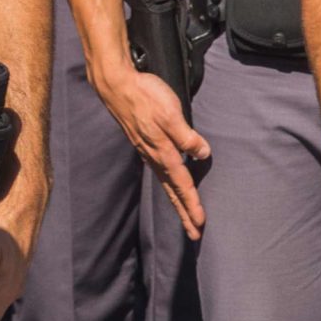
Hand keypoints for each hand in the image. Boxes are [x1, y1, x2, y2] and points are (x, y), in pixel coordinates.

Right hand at [95, 65, 210, 237]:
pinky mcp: (143, 144)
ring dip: (176, 201)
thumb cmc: (145, 96)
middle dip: (183, 213)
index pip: (182, 185)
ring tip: (185, 216)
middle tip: (193, 234)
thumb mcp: (171, 113)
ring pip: (165, 183)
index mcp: (163, 152)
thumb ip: (187, 136)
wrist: (117, 86)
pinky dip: (168, 185)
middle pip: (172, 191)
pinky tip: (170, 183)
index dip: (192, 205)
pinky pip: (159, 171)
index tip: (200, 224)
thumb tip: (203, 154)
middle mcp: (154, 157)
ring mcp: (147, 151)